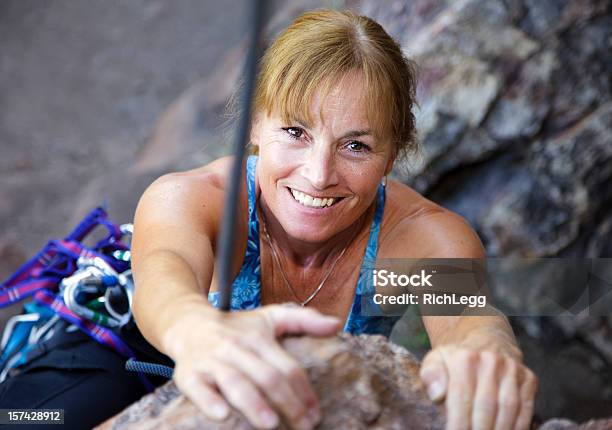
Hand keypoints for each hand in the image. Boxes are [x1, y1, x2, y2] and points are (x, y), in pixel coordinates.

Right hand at [165, 302, 340, 429]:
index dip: (304, 390)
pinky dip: (208, 401)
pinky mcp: (188, 373)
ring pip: (235, 383)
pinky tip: (222, 415)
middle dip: (288, 403)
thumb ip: (303, 320)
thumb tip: (336, 325)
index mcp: (258, 338)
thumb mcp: (270, 317)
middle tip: (305, 426)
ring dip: (253, 404)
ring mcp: (212, 361)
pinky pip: (197, 388)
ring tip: (271, 424)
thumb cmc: (237, 327)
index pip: (286, 366)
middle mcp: (236, 348)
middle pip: (266, 376)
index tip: (316, 413)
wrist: (189, 324)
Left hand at [419, 345, 537, 429]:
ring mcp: (512, 369)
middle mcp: (491, 361)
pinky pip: (526, 408)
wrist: (486, 340)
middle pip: (486, 405)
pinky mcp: (529, 378)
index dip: (458, 423)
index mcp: (465, 358)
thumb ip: (431, 375)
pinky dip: (518, 426)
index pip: (461, 398)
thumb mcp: (436, 360)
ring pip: (509, 408)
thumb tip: (437, 395)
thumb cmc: (456, 360)